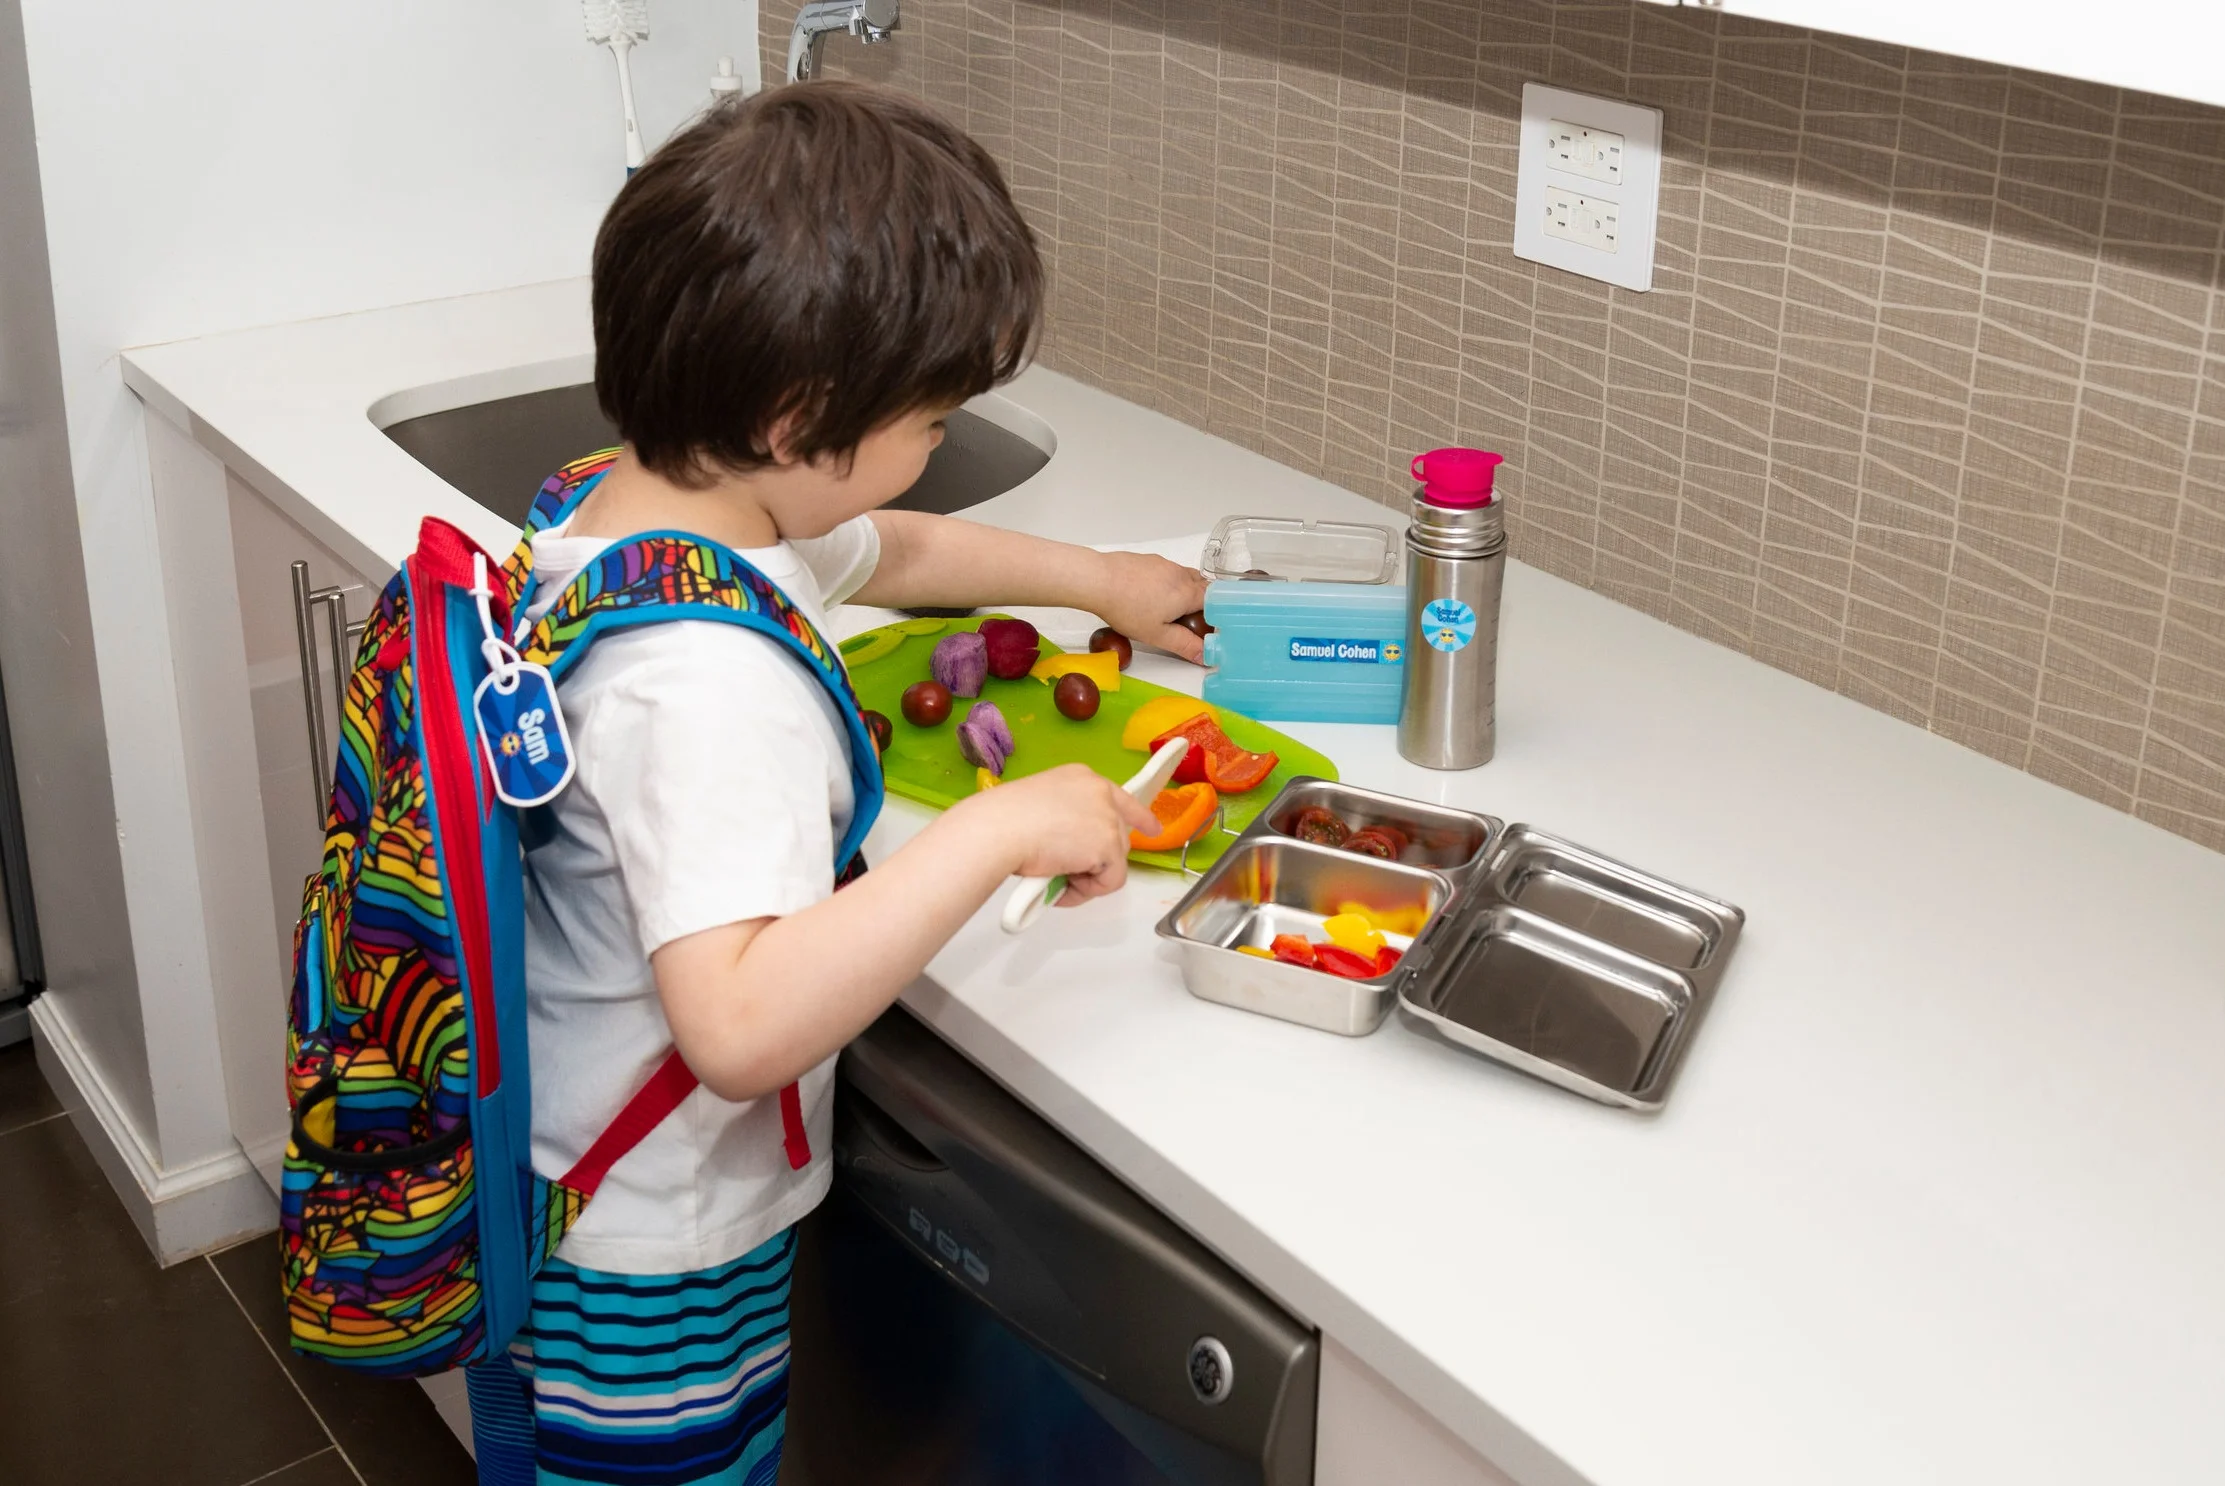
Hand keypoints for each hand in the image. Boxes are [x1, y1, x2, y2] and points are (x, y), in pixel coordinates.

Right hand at [954, 764, 1157, 903]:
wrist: (998, 830)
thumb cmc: (1002, 820)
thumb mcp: (1039, 807)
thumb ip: (1064, 818)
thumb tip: (1070, 848)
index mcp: (1081, 778)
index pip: (1120, 797)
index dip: (1138, 817)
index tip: (1151, 829)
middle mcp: (1101, 792)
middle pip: (1118, 836)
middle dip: (1097, 860)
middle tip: (1065, 872)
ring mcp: (1108, 818)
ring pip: (1114, 861)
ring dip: (1086, 877)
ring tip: (1054, 877)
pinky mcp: (1109, 845)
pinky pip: (1110, 881)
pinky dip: (1087, 891)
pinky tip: (1060, 884)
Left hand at [1088, 552, 1210, 663]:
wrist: (1099, 580)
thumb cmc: (1128, 609)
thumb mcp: (1158, 635)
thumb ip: (1185, 645)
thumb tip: (1206, 656)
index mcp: (1188, 593)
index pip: (1216, 600)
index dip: (1216, 613)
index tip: (1210, 625)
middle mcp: (1181, 575)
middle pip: (1203, 585)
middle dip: (1203, 601)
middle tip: (1192, 619)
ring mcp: (1165, 564)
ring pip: (1185, 576)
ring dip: (1185, 590)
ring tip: (1170, 608)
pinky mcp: (1149, 560)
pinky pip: (1167, 570)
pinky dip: (1167, 582)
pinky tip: (1150, 594)